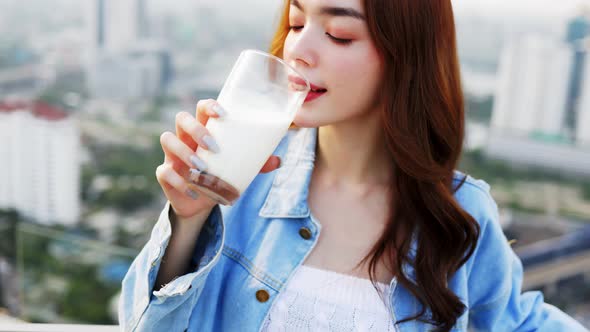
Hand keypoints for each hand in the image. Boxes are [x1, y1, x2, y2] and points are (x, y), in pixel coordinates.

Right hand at [155, 99, 280, 218]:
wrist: (202, 202)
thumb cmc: (220, 175)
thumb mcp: (239, 168)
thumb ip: (256, 163)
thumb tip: (278, 160)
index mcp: (204, 130)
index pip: (201, 108)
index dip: (209, 106)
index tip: (223, 114)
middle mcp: (186, 137)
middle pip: (182, 118)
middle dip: (196, 129)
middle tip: (214, 146)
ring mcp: (173, 154)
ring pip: (167, 139)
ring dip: (184, 152)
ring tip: (202, 167)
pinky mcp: (165, 174)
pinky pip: (163, 171)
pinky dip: (178, 181)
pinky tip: (194, 191)